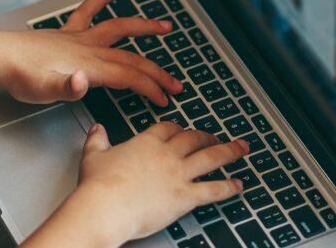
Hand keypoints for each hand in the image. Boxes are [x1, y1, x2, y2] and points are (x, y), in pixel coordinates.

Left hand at [0, 0, 182, 105]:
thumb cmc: (18, 75)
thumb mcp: (42, 91)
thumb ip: (66, 88)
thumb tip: (82, 82)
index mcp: (87, 65)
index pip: (128, 76)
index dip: (150, 88)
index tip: (164, 99)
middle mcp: (87, 48)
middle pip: (131, 58)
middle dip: (156, 71)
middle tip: (175, 82)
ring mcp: (78, 38)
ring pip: (118, 28)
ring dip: (143, 27)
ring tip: (165, 25)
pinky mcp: (67, 33)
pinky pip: (88, 12)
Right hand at [76, 122, 247, 242]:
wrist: (105, 207)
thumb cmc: (98, 185)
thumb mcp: (93, 155)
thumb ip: (97, 140)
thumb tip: (97, 130)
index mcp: (146, 143)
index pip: (168, 128)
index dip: (177, 128)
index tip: (182, 129)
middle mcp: (166, 155)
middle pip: (193, 138)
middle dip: (207, 136)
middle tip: (215, 136)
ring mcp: (178, 175)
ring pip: (211, 157)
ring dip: (229, 152)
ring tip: (242, 149)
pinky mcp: (185, 197)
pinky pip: (213, 190)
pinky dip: (228, 187)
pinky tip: (238, 185)